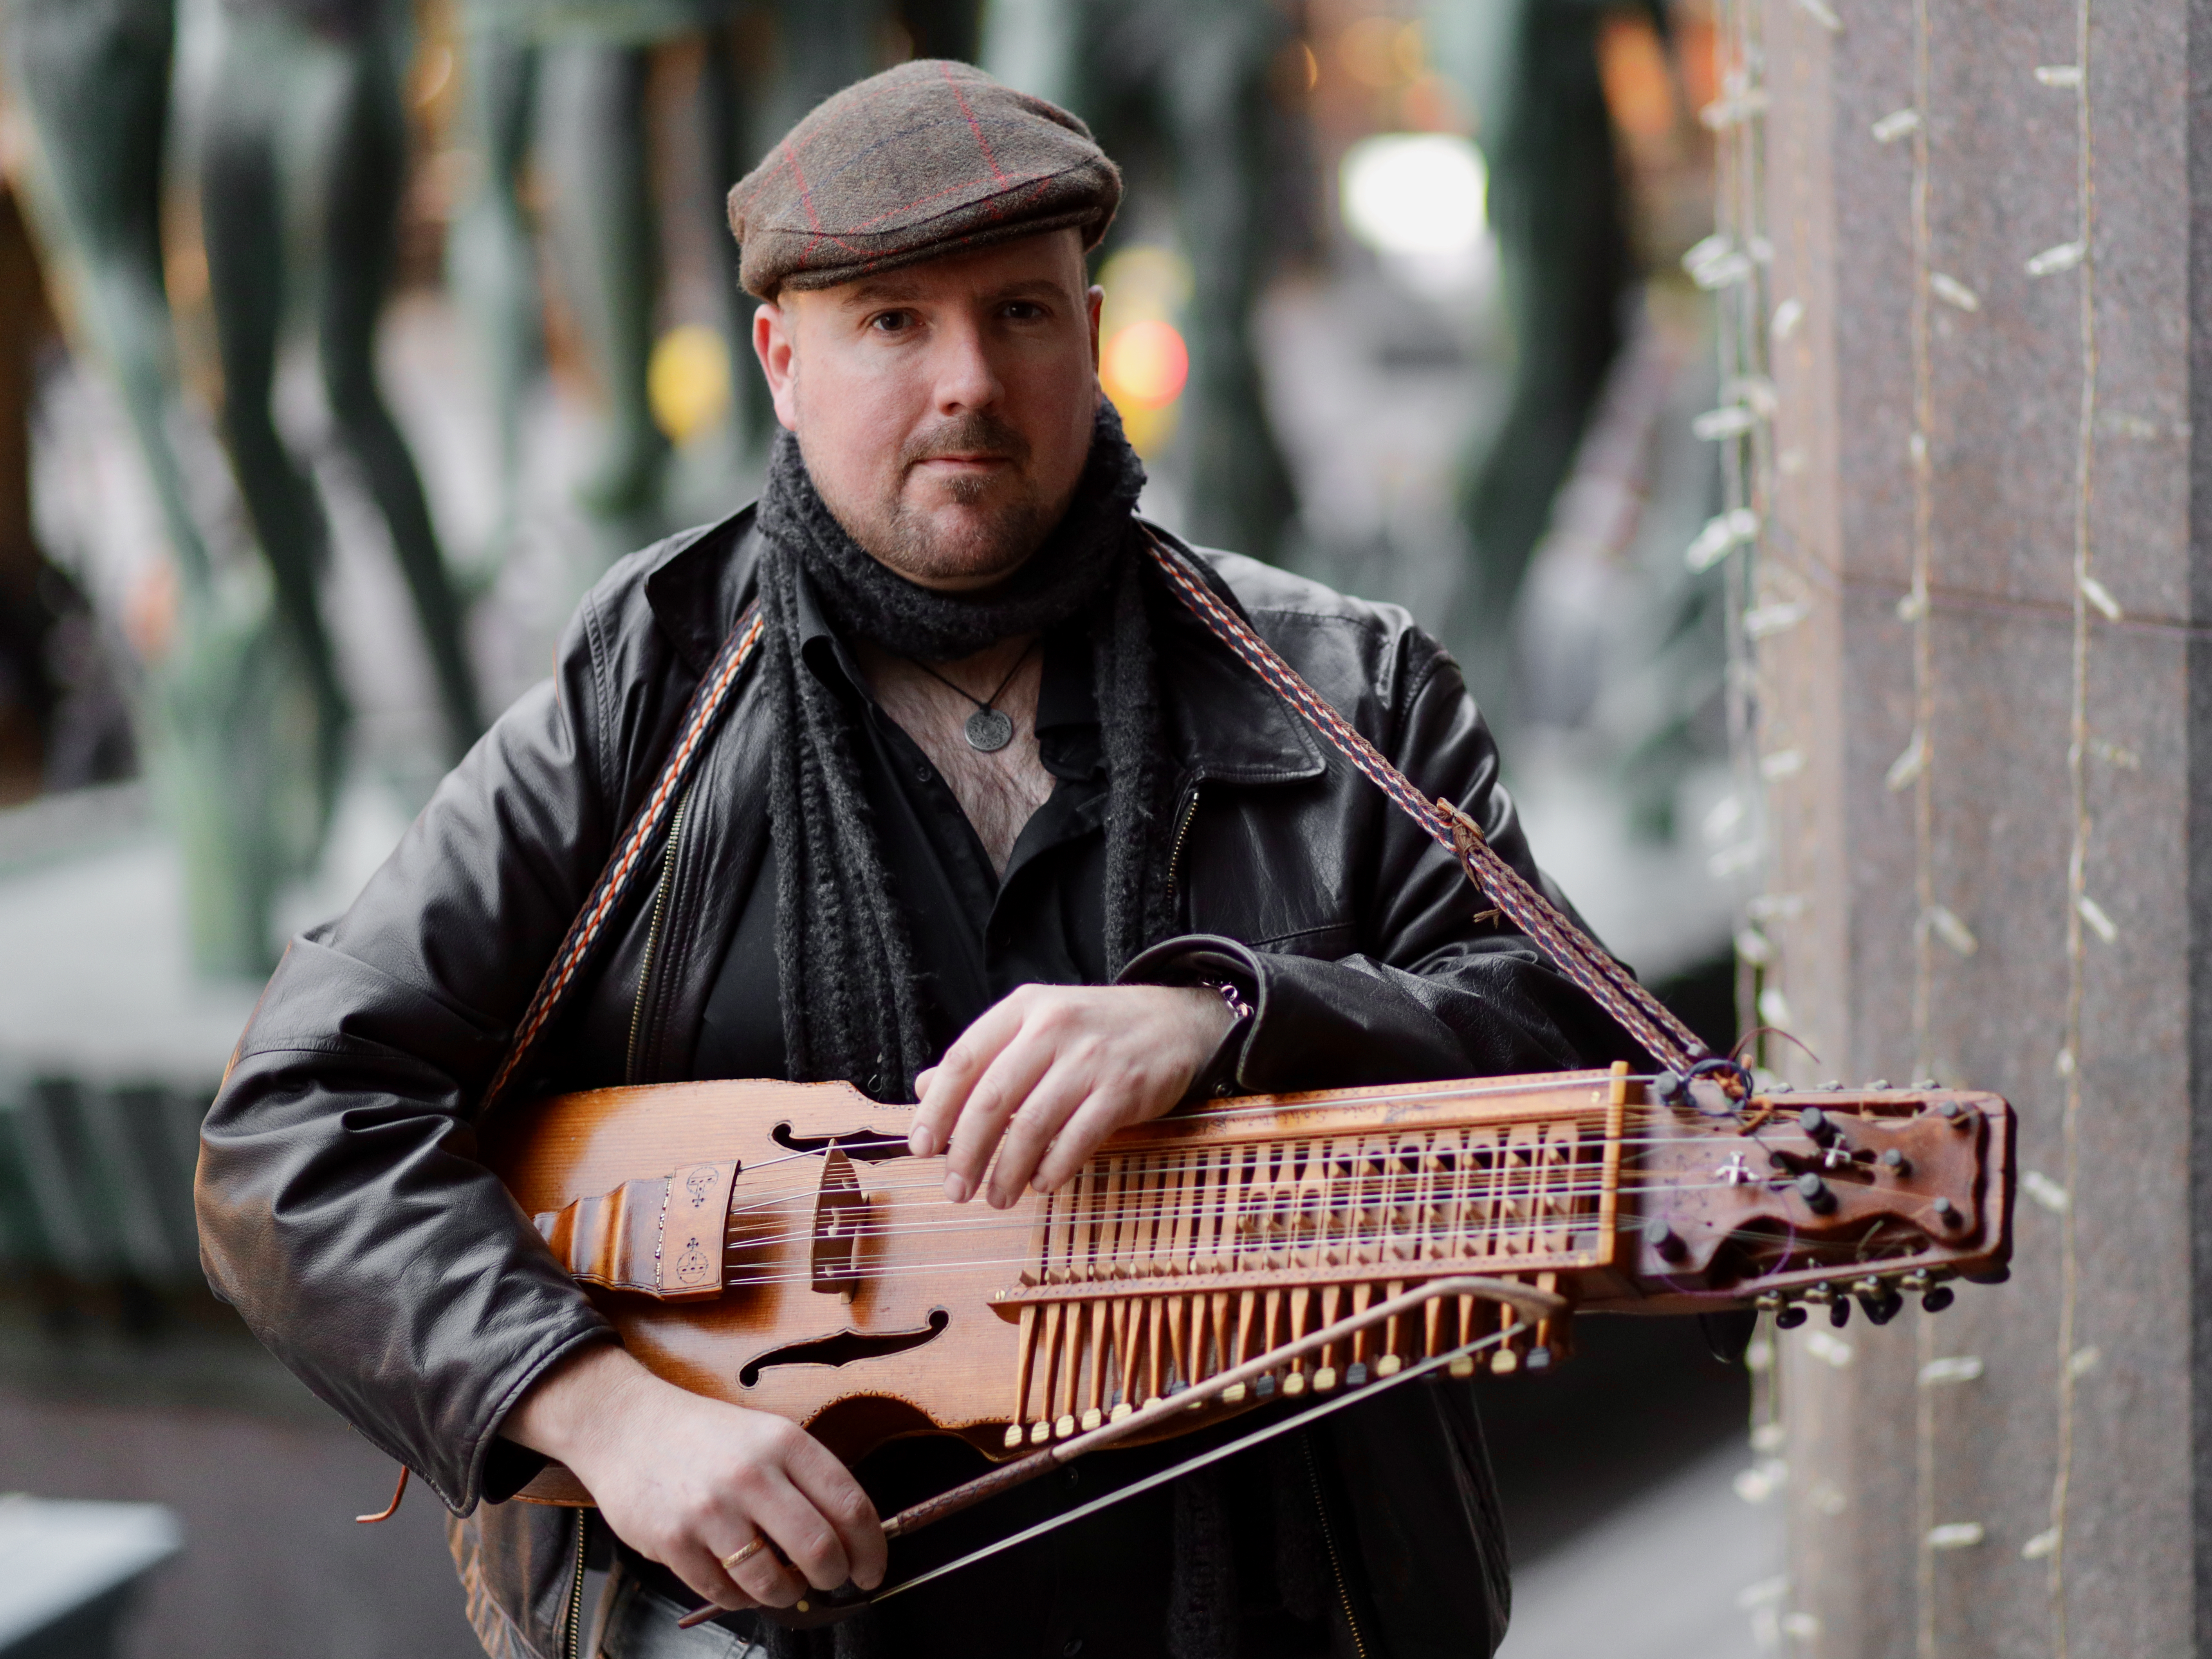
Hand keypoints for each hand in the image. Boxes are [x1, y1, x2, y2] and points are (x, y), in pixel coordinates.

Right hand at [505, 1344, 884, 1611]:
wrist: (626, 1425)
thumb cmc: (705, 1436)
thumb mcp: (766, 1436)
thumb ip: (806, 1480)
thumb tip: (850, 1539)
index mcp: (785, 1442)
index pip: (850, 1506)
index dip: (871, 1548)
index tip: (871, 1569)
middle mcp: (751, 1475)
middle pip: (820, 1550)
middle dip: (835, 1576)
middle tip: (832, 1581)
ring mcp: (710, 1511)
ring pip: (773, 1582)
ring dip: (787, 1593)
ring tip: (784, 1584)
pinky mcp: (673, 1542)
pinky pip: (725, 1593)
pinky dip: (741, 1597)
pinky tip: (738, 1579)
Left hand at [906, 984, 1234, 1207]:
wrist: (1174, 1022)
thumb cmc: (1093, 1032)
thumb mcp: (1035, 1027)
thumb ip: (983, 1058)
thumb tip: (924, 1089)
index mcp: (1023, 1009)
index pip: (964, 1059)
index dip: (937, 1108)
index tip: (922, 1148)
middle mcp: (1054, 1027)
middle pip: (993, 1098)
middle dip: (967, 1152)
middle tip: (955, 1190)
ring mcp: (1092, 1058)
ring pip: (1033, 1124)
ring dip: (1007, 1171)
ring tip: (997, 1198)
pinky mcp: (1124, 1089)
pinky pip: (1078, 1138)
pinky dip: (1054, 1168)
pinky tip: (1041, 1183)